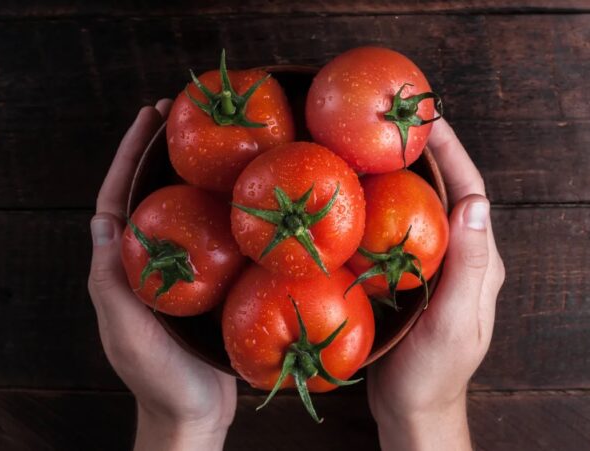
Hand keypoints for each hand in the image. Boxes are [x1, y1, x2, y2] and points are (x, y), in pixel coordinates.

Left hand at [88, 101, 236, 450]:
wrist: (194, 412)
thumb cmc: (159, 377)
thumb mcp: (126, 330)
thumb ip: (111, 281)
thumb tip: (102, 221)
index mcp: (121, 268)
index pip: (117, 200)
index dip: (128, 157)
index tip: (147, 119)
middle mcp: (147, 262)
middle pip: (150, 196)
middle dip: (160, 154)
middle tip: (181, 115)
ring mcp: (178, 271)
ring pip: (181, 212)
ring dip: (191, 175)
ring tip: (213, 142)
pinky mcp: (206, 283)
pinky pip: (210, 237)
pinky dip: (220, 210)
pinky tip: (242, 195)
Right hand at [367, 118, 504, 450]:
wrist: (412, 404)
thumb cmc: (432, 371)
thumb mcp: (453, 322)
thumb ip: (468, 267)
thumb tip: (475, 203)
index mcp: (479, 262)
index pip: (470, 193)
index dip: (453, 153)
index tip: (430, 118)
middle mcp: (461, 256)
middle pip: (448, 192)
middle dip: (429, 153)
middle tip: (398, 120)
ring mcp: (435, 265)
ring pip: (423, 208)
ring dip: (406, 174)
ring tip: (378, 145)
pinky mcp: (410, 275)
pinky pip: (401, 230)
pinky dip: (387, 205)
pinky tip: (363, 195)